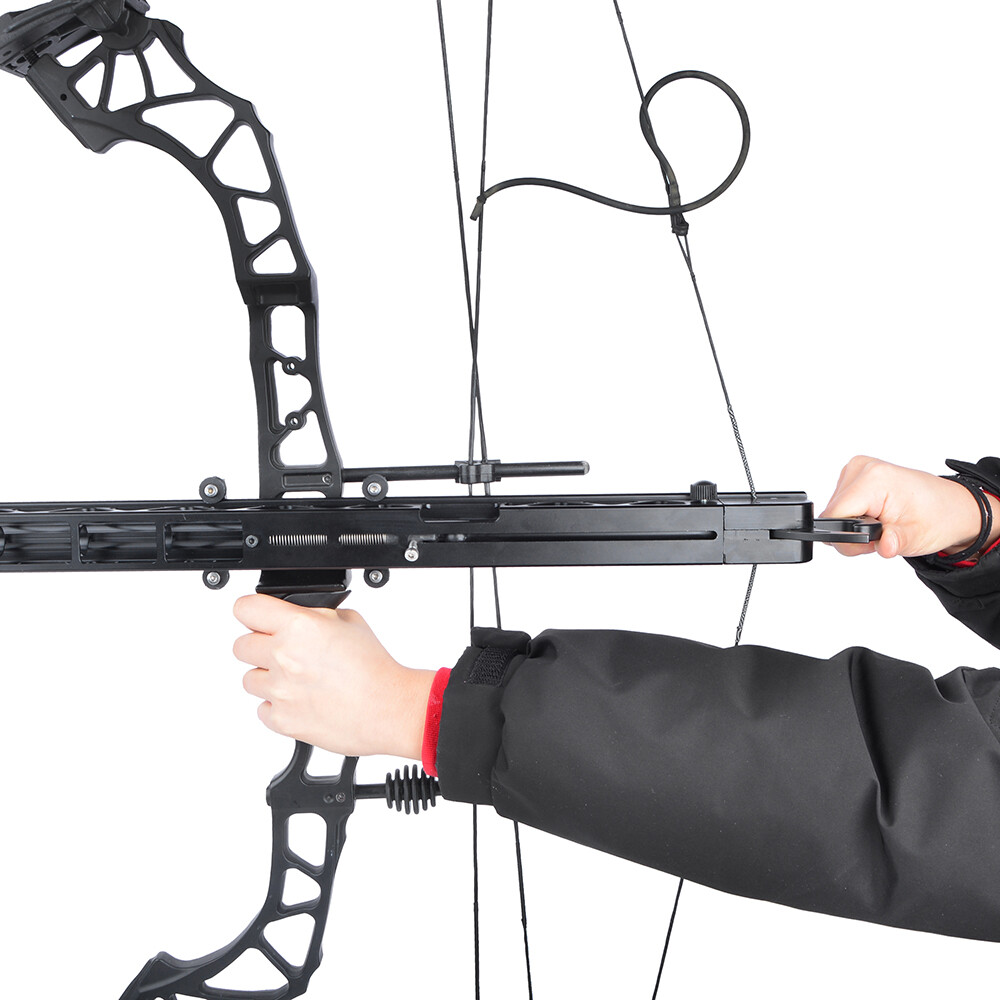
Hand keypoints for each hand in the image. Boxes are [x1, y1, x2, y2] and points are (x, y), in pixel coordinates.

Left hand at [233, 595, 434, 757]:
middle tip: (283, 652)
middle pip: (240, 645)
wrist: (389, 708)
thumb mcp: (349, 621)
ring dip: (268, 677)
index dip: (253, 611)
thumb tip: (297, 616)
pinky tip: (301, 700)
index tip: (257, 617)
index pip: (246, 608)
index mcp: (299, 626)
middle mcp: (283, 656)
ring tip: (297, 680)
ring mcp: (279, 690)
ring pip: (249, 679)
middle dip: (260, 646)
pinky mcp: (281, 720)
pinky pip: (262, 709)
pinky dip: (277, 705)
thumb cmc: (375, 668)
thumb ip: (314, 616)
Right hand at [820, 455, 999, 558]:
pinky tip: (875, 517)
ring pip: (834, 511)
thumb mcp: (918, 537)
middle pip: (833, 514)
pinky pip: (840, 504)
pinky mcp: (855, 475)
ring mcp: (857, 469)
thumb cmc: (938, 517)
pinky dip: (854, 516)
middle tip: (881, 536)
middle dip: (851, 534)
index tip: (870, 542)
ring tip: (881, 526)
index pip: (835, 515)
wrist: (952, 506)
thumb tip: (884, 546)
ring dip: (852, 525)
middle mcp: (861, 468)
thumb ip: (895, 542)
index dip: (847, 537)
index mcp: (874, 478)